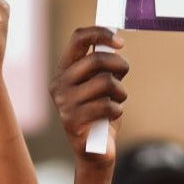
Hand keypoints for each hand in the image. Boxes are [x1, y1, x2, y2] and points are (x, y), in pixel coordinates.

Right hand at [50, 26, 128, 161]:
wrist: (95, 150)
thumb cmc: (101, 112)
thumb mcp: (103, 84)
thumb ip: (104, 66)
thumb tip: (114, 44)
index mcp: (64, 70)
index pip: (78, 39)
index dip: (100, 33)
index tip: (120, 42)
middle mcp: (59, 84)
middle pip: (95, 59)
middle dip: (118, 64)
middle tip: (124, 72)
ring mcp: (63, 103)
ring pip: (105, 82)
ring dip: (120, 92)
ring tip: (117, 101)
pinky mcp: (72, 121)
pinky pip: (107, 105)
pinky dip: (117, 110)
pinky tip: (111, 117)